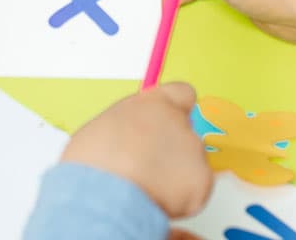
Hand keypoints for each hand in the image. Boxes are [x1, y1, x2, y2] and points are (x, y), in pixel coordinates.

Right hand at [60, 83, 211, 219]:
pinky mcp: (202, 181)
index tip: (167, 125)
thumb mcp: (103, 129)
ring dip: (175, 176)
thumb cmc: (93, 166)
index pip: (182, 94)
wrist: (104, 196)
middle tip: (145, 169)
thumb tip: (131, 138)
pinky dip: (183, 199)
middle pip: (185, 134)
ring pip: (191, 164)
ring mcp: (193, 151)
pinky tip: (157, 201)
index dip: (174, 112)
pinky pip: (197, 191)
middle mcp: (178, 122)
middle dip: (170, 151)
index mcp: (153, 103)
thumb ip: (128, 126)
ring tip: (146, 189)